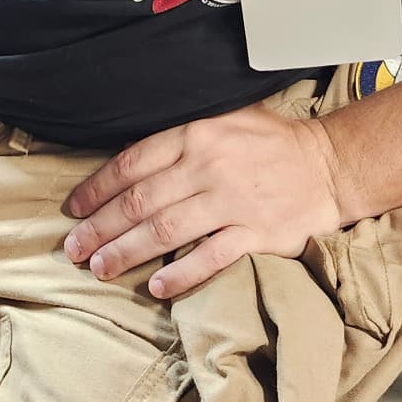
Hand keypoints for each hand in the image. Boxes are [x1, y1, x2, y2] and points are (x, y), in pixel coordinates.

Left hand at [63, 105, 344, 298]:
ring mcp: (232, 201)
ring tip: (101, 266)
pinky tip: (157, 287)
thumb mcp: (222, 115)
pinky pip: (210, 256)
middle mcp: (209, 165)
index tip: (75, 207)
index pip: (133, 163)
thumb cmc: (270, 140)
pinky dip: (181, 274)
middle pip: (141, 201)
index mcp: (196, 132)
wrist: (327, 165)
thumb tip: (128, 150)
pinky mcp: (255, 233)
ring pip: (165, 230)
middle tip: (74, 247)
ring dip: (127, 251)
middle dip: (101, 226)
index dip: (98, 187)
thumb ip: (178, 131)